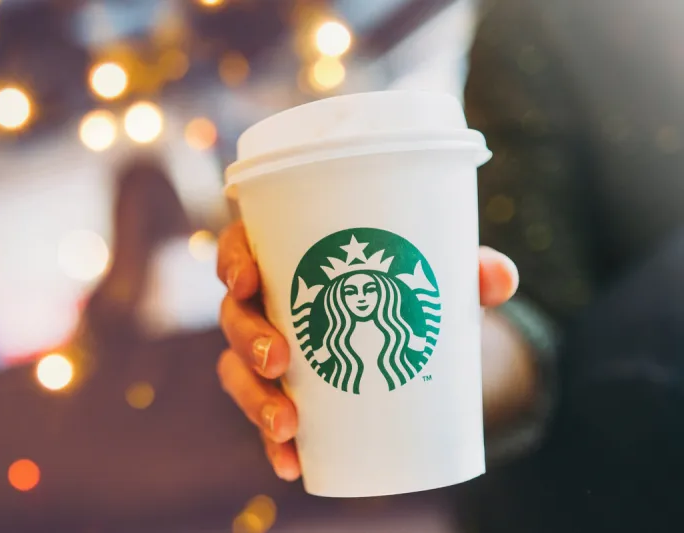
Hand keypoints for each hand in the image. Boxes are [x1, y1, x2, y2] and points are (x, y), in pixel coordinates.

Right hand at [216, 221, 519, 480]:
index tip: (248, 279)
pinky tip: (291, 464)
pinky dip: (274, 444)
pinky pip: (265, 418)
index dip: (232, 261)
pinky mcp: (282, 395)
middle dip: (247, 340)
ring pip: (238, 372)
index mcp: (287, 259)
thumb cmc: (407, 290)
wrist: (413, 338)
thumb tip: (499, 277)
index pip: (240, 248)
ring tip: (287, 424)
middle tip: (279, 360)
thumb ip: (468, 270)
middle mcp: (267, 305)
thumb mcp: (435, 276)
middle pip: (233, 315)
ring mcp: (267, 353)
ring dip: (254, 400)